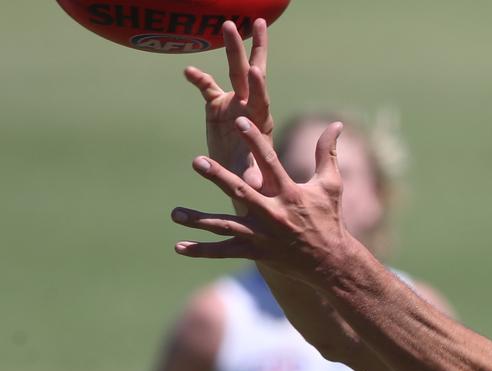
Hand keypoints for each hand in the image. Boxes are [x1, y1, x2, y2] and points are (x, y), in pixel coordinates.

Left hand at [172, 117, 361, 283]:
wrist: (330, 262)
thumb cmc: (329, 219)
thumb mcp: (331, 185)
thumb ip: (327, 153)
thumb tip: (337, 124)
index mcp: (290, 193)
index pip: (270, 162)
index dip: (255, 140)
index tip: (239, 120)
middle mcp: (274, 214)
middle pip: (242, 192)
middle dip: (219, 177)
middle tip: (198, 161)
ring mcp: (263, 235)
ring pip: (226, 226)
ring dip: (199, 220)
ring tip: (175, 214)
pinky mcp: (256, 252)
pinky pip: (225, 251)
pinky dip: (202, 250)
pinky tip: (179, 246)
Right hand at [184, 19, 271, 184]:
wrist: (240, 179)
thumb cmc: (250, 180)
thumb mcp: (250, 178)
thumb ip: (250, 175)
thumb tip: (253, 184)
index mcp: (260, 121)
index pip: (260, 98)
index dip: (258, 86)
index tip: (255, 71)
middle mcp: (250, 106)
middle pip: (253, 73)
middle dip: (256, 49)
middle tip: (259, 23)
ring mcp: (235, 103)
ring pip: (235, 71)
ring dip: (232, 48)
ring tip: (228, 23)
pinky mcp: (218, 106)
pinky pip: (207, 87)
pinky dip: (198, 78)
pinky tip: (188, 71)